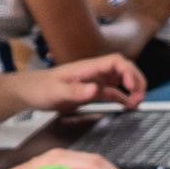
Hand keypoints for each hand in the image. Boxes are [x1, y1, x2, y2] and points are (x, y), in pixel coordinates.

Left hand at [19, 53, 145, 114]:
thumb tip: (95, 90)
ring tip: (137, 103)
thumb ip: (75, 91)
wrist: (29, 92)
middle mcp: (94, 72)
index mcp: (88, 68)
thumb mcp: (56, 91)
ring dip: (132, 89)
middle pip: (123, 69)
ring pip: (120, 81)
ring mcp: (94, 81)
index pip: (115, 62)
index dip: (128, 72)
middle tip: (140, 97)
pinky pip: (112, 93)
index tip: (132, 88)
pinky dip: (123, 98)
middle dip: (136, 80)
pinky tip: (129, 106)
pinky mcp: (91, 92)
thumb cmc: (40, 89)